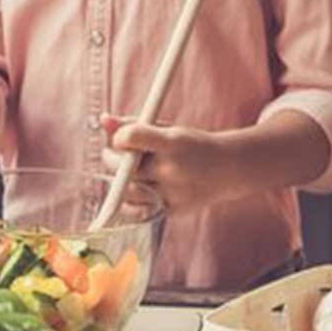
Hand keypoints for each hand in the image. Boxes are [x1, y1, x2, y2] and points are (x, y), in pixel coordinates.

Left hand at [99, 115, 239, 212]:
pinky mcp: (173, 211)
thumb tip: (103, 119)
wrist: (228, 168)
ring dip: (119, 181)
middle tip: (112, 154)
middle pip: (125, 168)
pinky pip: (139, 210)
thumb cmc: (192, 144)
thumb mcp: (168, 129)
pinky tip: (134, 188)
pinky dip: (131, 200)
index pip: (133, 137)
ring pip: (128, 193)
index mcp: (173, 143)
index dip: (119, 137)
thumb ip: (134, 125)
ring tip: (123, 171)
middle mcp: (173, 170)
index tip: (119, 138)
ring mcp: (173, 194)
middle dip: (112, 160)